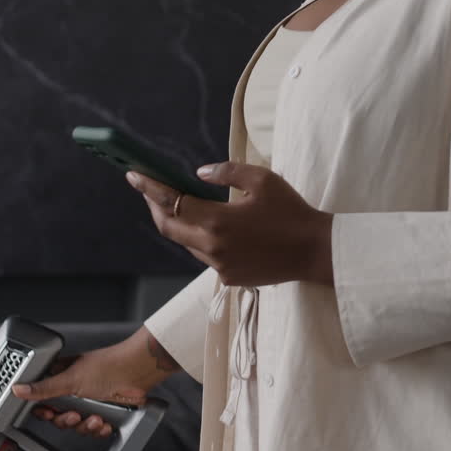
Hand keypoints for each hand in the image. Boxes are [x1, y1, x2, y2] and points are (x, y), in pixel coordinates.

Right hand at [10, 327, 179, 437]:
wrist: (136, 372)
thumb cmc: (106, 366)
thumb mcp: (70, 379)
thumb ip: (43, 388)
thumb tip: (17, 389)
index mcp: (61, 379)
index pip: (44, 400)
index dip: (44, 411)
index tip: (48, 414)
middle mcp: (74, 392)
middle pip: (60, 418)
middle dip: (67, 420)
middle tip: (74, 416)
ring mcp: (89, 403)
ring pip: (78, 426)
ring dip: (86, 426)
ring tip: (95, 418)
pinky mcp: (104, 412)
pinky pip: (95, 429)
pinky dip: (99, 429)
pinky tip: (104, 423)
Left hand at [126, 161, 334, 286]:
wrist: (317, 252)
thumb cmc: (292, 212)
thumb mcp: (262, 179)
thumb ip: (226, 172)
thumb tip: (198, 173)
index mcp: (218, 222)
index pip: (172, 203)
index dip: (150, 188)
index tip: (134, 175)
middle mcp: (213, 248)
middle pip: (169, 228)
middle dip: (155, 207)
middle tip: (149, 189)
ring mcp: (221, 267)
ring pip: (187, 244)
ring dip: (179, 224)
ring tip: (177, 204)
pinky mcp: (230, 278)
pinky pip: (205, 256)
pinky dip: (200, 239)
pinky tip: (208, 227)